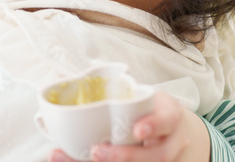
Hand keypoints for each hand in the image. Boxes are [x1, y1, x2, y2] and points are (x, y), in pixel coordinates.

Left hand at [48, 92, 210, 161]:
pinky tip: (77, 161)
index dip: (153, 125)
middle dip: (126, 156)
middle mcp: (171, 141)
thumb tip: (63, 80)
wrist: (171, 128)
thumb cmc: (147, 107)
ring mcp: (165, 156)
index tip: (137, 131)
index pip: (166, 119)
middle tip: (96, 151)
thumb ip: (116, 91)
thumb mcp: (143, 95)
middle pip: (156, 155)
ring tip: (90, 158)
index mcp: (169, 114)